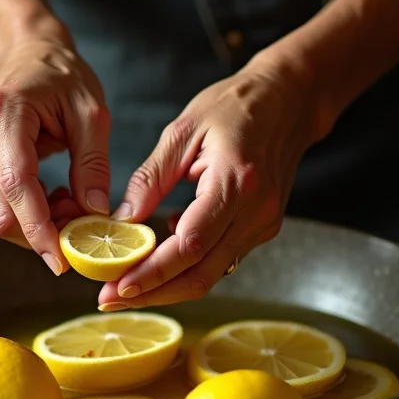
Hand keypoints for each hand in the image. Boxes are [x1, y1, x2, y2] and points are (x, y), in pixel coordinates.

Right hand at [0, 30, 110, 274]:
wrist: (29, 55)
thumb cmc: (63, 78)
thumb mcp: (92, 112)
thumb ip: (93, 163)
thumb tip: (95, 213)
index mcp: (2, 114)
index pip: (16, 185)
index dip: (38, 228)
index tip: (61, 260)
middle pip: (0, 211)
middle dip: (42, 233)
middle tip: (82, 227)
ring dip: (36, 226)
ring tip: (73, 204)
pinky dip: (28, 215)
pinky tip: (55, 197)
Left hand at [98, 53, 327, 308]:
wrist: (287, 101)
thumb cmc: (234, 107)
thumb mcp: (181, 131)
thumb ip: (150, 179)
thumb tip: (120, 220)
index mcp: (235, 183)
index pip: (190, 245)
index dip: (152, 273)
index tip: (118, 287)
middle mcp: (255, 212)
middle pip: (201, 274)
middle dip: (153, 293)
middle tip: (111, 298)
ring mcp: (263, 224)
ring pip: (211, 274)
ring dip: (167, 287)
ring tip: (126, 286)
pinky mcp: (262, 228)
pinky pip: (220, 259)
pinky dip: (187, 266)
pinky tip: (158, 257)